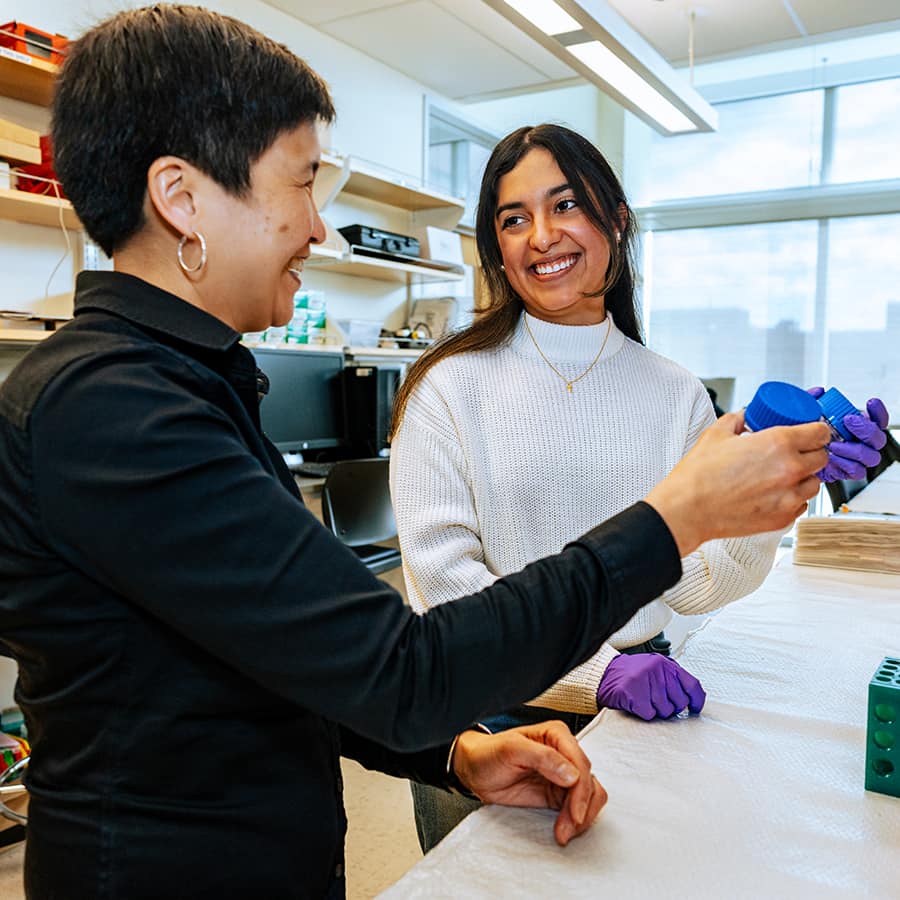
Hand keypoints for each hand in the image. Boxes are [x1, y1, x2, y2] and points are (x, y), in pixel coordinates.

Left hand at [451, 721, 606, 846]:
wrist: (474, 770)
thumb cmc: (488, 753)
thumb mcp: (511, 749)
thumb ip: (542, 757)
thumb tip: (572, 773)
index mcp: (556, 735)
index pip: (580, 763)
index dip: (581, 790)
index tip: (575, 812)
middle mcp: (563, 753)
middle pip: (589, 782)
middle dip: (582, 808)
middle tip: (568, 827)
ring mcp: (563, 775)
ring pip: (590, 796)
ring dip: (581, 817)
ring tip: (563, 831)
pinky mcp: (558, 793)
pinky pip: (578, 808)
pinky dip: (575, 821)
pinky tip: (562, 829)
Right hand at [596, 653, 705, 720]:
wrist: (604, 673)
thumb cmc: (632, 674)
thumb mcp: (655, 669)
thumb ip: (672, 679)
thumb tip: (692, 699)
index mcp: (666, 664)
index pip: (692, 685)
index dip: (697, 700)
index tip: (695, 709)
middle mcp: (657, 670)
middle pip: (679, 702)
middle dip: (671, 708)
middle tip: (659, 703)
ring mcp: (645, 681)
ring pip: (665, 711)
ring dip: (656, 711)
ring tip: (645, 700)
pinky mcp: (633, 694)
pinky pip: (649, 714)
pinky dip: (644, 713)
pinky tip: (637, 704)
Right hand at [644, 412, 828, 556]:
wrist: (688, 509)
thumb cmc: (698, 476)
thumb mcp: (716, 435)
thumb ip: (737, 420)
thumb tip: (744, 417)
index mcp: (778, 444)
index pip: (820, 433)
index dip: (817, 430)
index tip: (811, 433)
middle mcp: (790, 470)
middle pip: (822, 458)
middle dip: (811, 452)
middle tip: (795, 452)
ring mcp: (789, 497)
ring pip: (814, 484)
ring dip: (804, 477)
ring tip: (783, 475)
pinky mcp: (782, 519)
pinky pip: (801, 505)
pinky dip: (793, 498)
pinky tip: (775, 493)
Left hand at [807, 388, 888, 480]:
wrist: (799, 456)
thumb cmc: (809, 435)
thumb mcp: (810, 415)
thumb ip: (814, 402)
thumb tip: (819, 392)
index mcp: (858, 427)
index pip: (878, 419)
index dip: (878, 412)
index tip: (870, 403)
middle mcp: (862, 442)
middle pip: (878, 438)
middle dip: (865, 429)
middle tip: (848, 421)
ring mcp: (858, 458)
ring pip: (870, 456)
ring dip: (853, 449)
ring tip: (833, 445)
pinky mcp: (850, 472)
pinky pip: (857, 471)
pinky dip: (845, 464)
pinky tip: (832, 458)